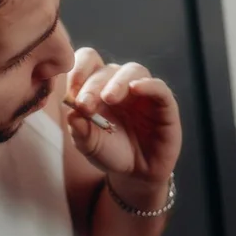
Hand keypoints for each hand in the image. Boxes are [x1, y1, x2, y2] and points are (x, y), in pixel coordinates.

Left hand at [65, 48, 181, 190]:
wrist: (137, 173)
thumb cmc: (111, 152)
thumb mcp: (90, 145)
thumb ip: (80, 131)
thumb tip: (72, 115)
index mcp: (98, 87)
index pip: (88, 62)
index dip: (78, 70)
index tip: (70, 92)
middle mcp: (120, 84)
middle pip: (106, 69)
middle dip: (92, 86)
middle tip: (84, 105)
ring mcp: (143, 92)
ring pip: (133, 71)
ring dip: (118, 82)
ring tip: (108, 98)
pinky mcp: (164, 104)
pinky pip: (159, 87)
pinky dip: (148, 85)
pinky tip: (135, 89)